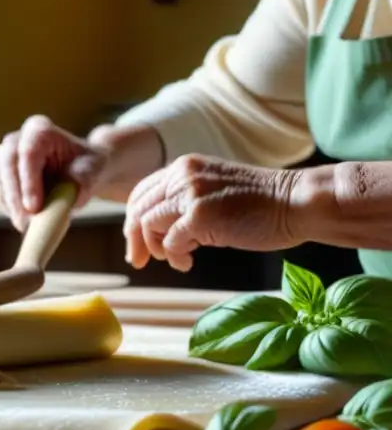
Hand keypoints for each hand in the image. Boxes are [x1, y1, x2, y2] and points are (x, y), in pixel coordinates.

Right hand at [0, 115, 107, 230]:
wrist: (80, 171)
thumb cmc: (86, 168)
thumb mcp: (93, 173)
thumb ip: (81, 182)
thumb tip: (69, 198)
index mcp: (41, 130)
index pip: (28, 153)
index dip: (29, 182)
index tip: (34, 208)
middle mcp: (18, 138)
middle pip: (7, 163)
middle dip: (14, 196)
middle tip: (25, 223)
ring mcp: (4, 153)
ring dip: (8, 202)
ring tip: (27, 223)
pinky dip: (4, 203)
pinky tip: (21, 215)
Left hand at [124, 154, 301, 271]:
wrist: (296, 202)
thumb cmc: (262, 204)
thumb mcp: (214, 193)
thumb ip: (186, 203)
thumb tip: (159, 232)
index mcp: (184, 167)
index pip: (141, 193)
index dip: (134, 220)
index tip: (137, 244)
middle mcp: (182, 175)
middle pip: (138, 209)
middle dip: (134, 240)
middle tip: (140, 261)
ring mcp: (190, 194)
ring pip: (147, 225)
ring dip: (157, 249)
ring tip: (178, 259)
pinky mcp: (199, 216)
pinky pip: (169, 242)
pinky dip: (175, 257)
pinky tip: (189, 263)